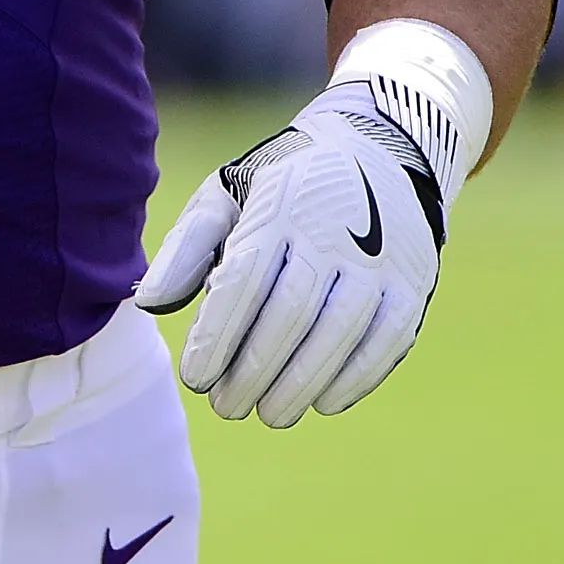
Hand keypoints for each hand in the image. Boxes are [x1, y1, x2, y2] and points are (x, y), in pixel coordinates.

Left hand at [135, 88, 445, 426]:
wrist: (382, 148)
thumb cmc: (284, 182)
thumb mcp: (227, 194)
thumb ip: (186, 248)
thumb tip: (149, 303)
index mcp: (282, 202)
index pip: (245, 279)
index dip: (219, 335)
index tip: (195, 378)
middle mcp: (336, 229)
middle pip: (291, 314)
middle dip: (254, 371)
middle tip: (226, 407)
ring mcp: (381, 258)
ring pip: (339, 334)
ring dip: (301, 385)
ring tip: (269, 414)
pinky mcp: (413, 283)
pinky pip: (386, 341)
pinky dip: (354, 379)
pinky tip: (322, 402)